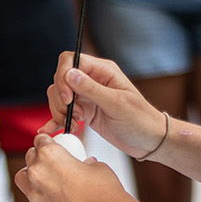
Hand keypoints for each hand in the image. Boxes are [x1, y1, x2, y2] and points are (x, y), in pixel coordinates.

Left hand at [14, 133, 123, 201]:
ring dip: (30, 176)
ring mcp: (35, 194)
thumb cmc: (104, 190)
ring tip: (45, 179)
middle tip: (51, 162)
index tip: (50, 144)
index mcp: (50, 154)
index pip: (39, 140)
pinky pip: (35, 200)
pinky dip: (42, 197)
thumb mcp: (97, 167)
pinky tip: (57, 200)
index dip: (46, 141)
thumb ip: (85, 163)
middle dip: (38, 157)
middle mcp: (37, 172)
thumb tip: (86, 163)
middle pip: (29, 157)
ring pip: (22, 178)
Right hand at [45, 50, 167, 161]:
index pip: (70, 60)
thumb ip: (92, 89)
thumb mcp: (116, 104)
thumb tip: (69, 74)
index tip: (68, 99)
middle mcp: (92, 80)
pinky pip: (63, 112)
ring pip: (59, 96)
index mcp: (102, 70)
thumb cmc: (140, 120)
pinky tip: (52, 130)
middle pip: (60, 79)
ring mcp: (87, 96)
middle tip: (75, 116)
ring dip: (60, 111)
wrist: (149, 141)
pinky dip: (55, 121)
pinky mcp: (84, 112)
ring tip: (76, 125)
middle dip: (61, 99)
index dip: (62, 77)